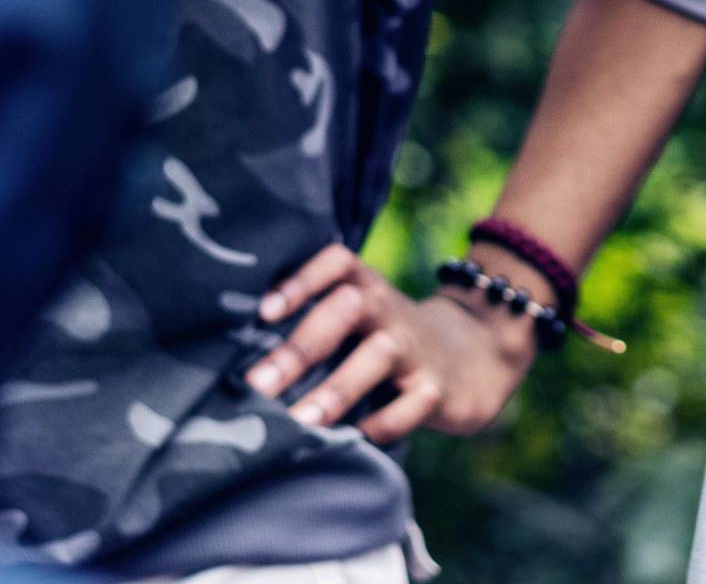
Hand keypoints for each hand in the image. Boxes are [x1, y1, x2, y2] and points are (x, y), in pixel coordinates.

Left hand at [244, 243, 537, 442]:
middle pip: (348, 309)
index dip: (302, 280)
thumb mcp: (361, 321)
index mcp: (366, 290)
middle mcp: (390, 313)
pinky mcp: (439, 389)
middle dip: (302, 345)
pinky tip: (352, 441)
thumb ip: (315, 325)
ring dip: (336, 389)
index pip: (337, 264)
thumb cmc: (388, 343)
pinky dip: (383, 424)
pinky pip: (412, 405)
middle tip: (257, 384)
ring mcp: (416, 350)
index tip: (263, 312)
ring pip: (378, 357)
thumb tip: (226, 352)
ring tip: (299, 422)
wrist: (479, 356)